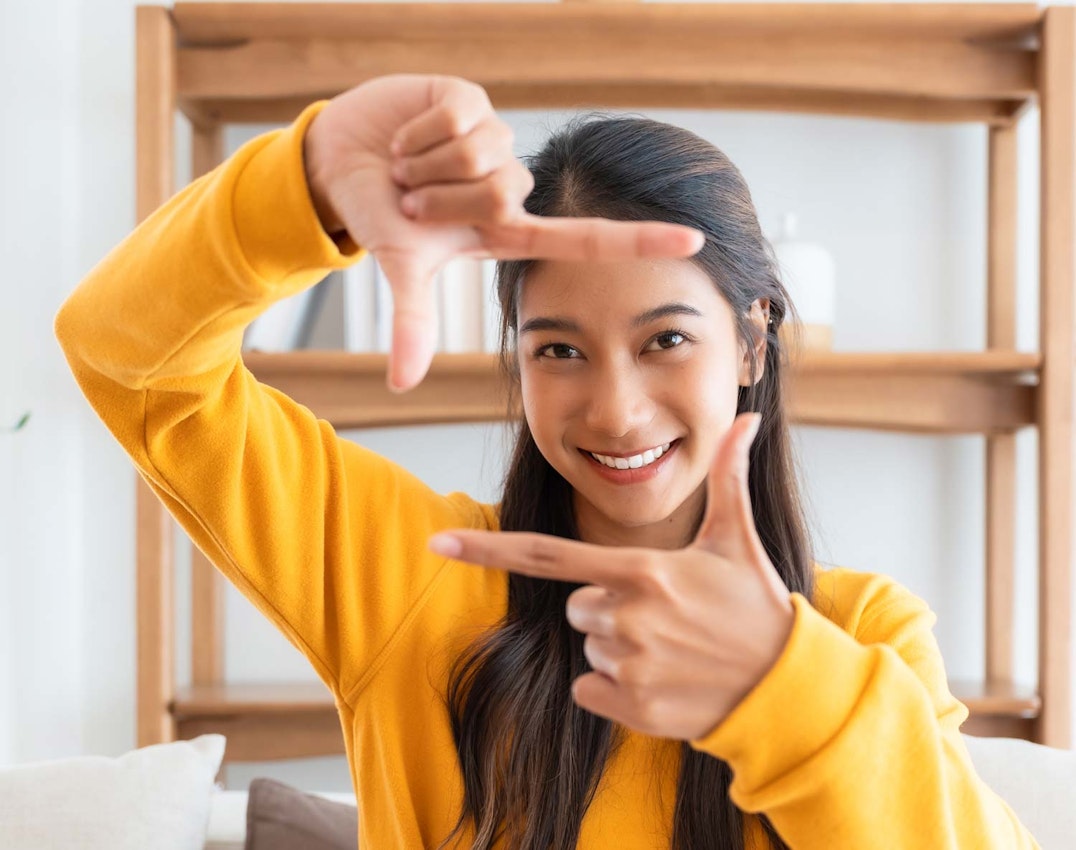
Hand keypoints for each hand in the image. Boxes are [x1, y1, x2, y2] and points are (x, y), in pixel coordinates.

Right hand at [303, 74, 704, 391]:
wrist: (342, 164)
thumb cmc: (381, 218)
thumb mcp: (403, 270)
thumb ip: (412, 324)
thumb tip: (400, 384)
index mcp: (508, 229)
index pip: (587, 238)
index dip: (640, 241)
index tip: (695, 241)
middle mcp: (511, 185)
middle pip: (502, 192)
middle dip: (441, 198)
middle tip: (413, 199)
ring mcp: (496, 140)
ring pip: (480, 154)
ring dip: (425, 165)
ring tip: (408, 167)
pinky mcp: (473, 99)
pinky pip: (457, 119)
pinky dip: (416, 132)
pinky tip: (407, 136)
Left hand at [428, 413, 794, 739]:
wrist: (784, 687)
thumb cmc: (755, 605)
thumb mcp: (738, 539)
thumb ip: (729, 477)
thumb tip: (747, 416)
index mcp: (640, 570)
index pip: (546, 554)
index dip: (487, 548)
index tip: (438, 544)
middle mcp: (626, 615)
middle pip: (573, 607)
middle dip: (606, 608)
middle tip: (662, 614)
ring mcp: (628, 664)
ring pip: (586, 647)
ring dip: (616, 647)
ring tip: (670, 648)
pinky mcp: (631, 707)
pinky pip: (590, 689)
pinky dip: (615, 690)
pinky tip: (662, 681)